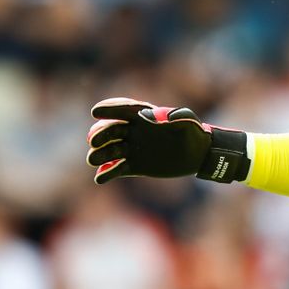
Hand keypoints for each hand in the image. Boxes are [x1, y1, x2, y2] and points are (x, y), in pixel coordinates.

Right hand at [87, 97, 249, 184]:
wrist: (197, 155)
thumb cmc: (194, 133)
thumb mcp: (189, 122)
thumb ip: (177, 116)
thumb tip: (156, 118)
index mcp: (144, 117)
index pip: (123, 111)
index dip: (109, 110)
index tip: (95, 112)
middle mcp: (134, 132)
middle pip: (111, 131)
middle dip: (100, 135)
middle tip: (93, 140)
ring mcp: (133, 149)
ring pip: (110, 151)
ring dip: (99, 155)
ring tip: (92, 159)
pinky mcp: (135, 166)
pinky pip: (117, 169)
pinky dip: (107, 174)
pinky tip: (100, 178)